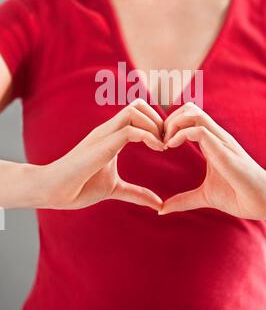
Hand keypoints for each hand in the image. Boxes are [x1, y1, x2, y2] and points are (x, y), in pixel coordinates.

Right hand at [40, 99, 164, 210]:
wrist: (53, 191)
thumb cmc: (79, 187)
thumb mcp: (115, 188)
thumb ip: (136, 193)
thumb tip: (158, 205)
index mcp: (110, 136)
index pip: (136, 112)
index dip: (155, 123)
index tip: (165, 144)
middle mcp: (107, 130)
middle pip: (138, 104)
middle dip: (158, 119)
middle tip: (167, 142)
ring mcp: (103, 135)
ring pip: (134, 110)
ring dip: (155, 125)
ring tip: (163, 146)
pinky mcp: (101, 145)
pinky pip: (130, 130)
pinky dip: (149, 136)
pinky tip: (157, 149)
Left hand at [158, 102, 265, 219]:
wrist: (262, 202)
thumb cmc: (238, 196)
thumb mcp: (205, 196)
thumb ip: (184, 200)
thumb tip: (163, 210)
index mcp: (212, 142)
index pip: (189, 117)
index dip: (171, 125)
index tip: (160, 144)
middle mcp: (216, 136)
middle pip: (189, 108)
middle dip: (169, 119)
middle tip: (159, 140)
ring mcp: (221, 140)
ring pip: (193, 112)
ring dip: (173, 123)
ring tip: (164, 142)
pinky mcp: (223, 149)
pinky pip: (198, 130)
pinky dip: (179, 134)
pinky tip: (170, 147)